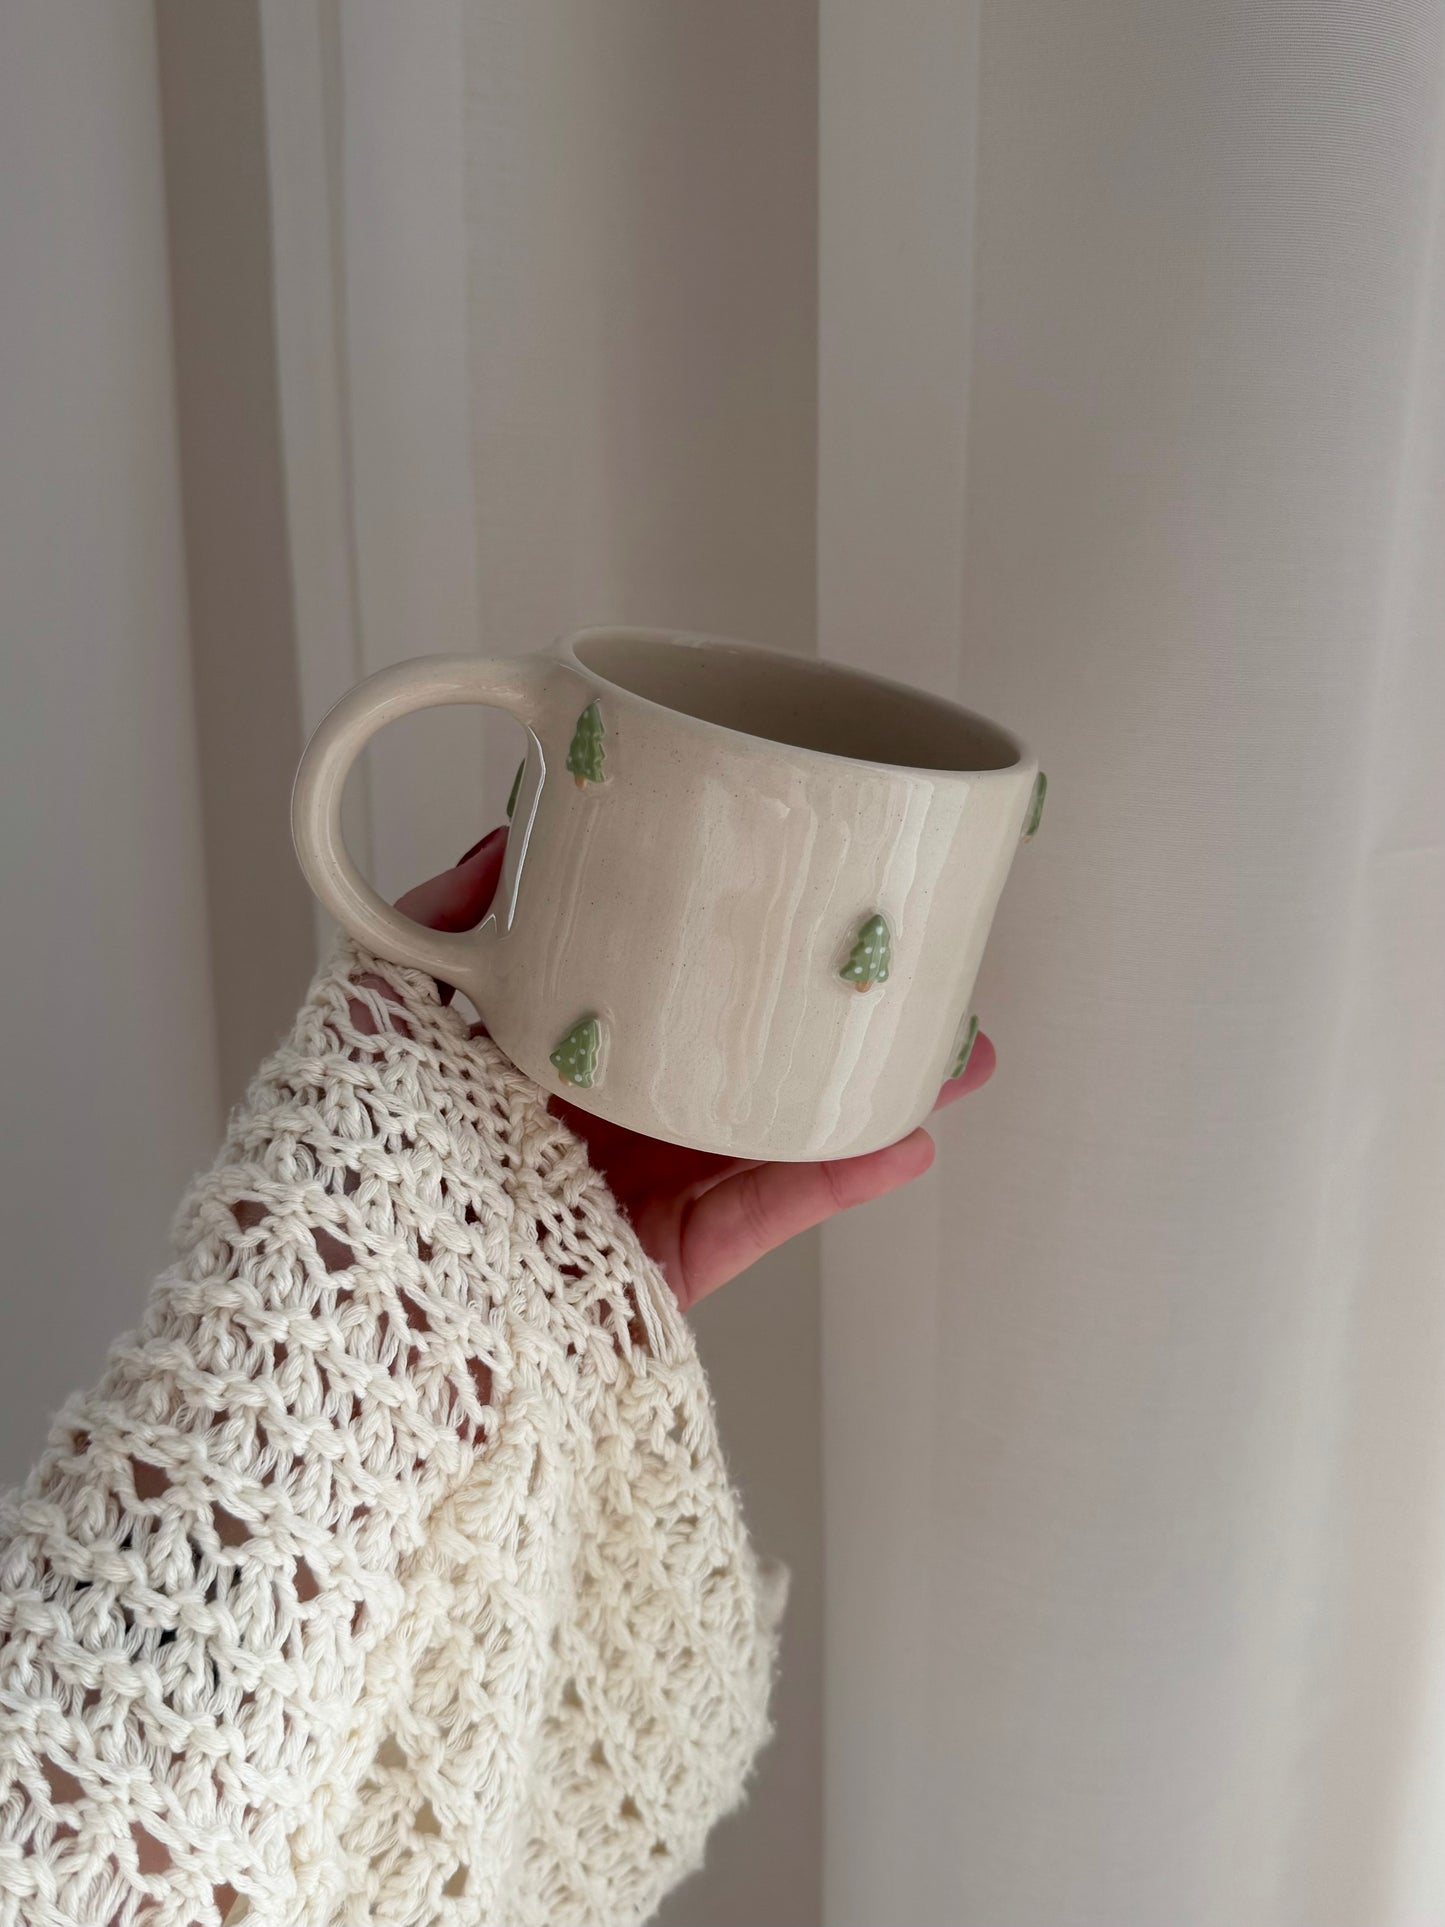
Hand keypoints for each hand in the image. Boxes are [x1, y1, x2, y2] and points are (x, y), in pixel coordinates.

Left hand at [388, 827, 995, 1308]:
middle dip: (826, 1017)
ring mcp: (637, 1202)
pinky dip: (831, 1178)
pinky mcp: (663, 1275)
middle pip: (735, 1058)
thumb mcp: (375, 1012)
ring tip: (960, 1054)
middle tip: (914, 974)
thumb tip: (505, 840)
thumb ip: (431, 926)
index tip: (800, 899)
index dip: (726, 946)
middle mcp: (597, 1125)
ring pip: (770, 1135)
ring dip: (864, 1094)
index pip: (649, 990)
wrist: (344, 1310)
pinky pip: (759, 1217)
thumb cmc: (354, 1155)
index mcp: (539, 1059)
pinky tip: (902, 1133)